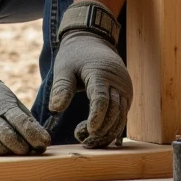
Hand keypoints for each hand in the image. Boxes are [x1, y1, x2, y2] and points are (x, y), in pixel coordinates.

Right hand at [0, 46, 50, 155]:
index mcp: (4, 105)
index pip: (21, 121)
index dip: (34, 134)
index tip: (44, 143)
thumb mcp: (10, 102)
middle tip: (27, 152)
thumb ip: (25, 119)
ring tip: (11, 154)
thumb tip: (43, 138)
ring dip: (4, 150)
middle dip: (20, 145)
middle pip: (7, 134)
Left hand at [49, 22, 132, 147]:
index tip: (88, 131)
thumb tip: (54, 109)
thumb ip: (61, 87)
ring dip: (107, 132)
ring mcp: (125, 88)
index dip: (96, 117)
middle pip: (113, 112)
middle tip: (83, 140)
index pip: (101, 99)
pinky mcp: (126, 94)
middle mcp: (118, 82)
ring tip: (88, 140)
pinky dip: (114, 127)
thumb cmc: (75, 55)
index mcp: (101, 73)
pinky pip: (123, 114)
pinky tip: (103, 139)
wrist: (93, 40)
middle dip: (100, 130)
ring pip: (121, 116)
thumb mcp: (64, 67)